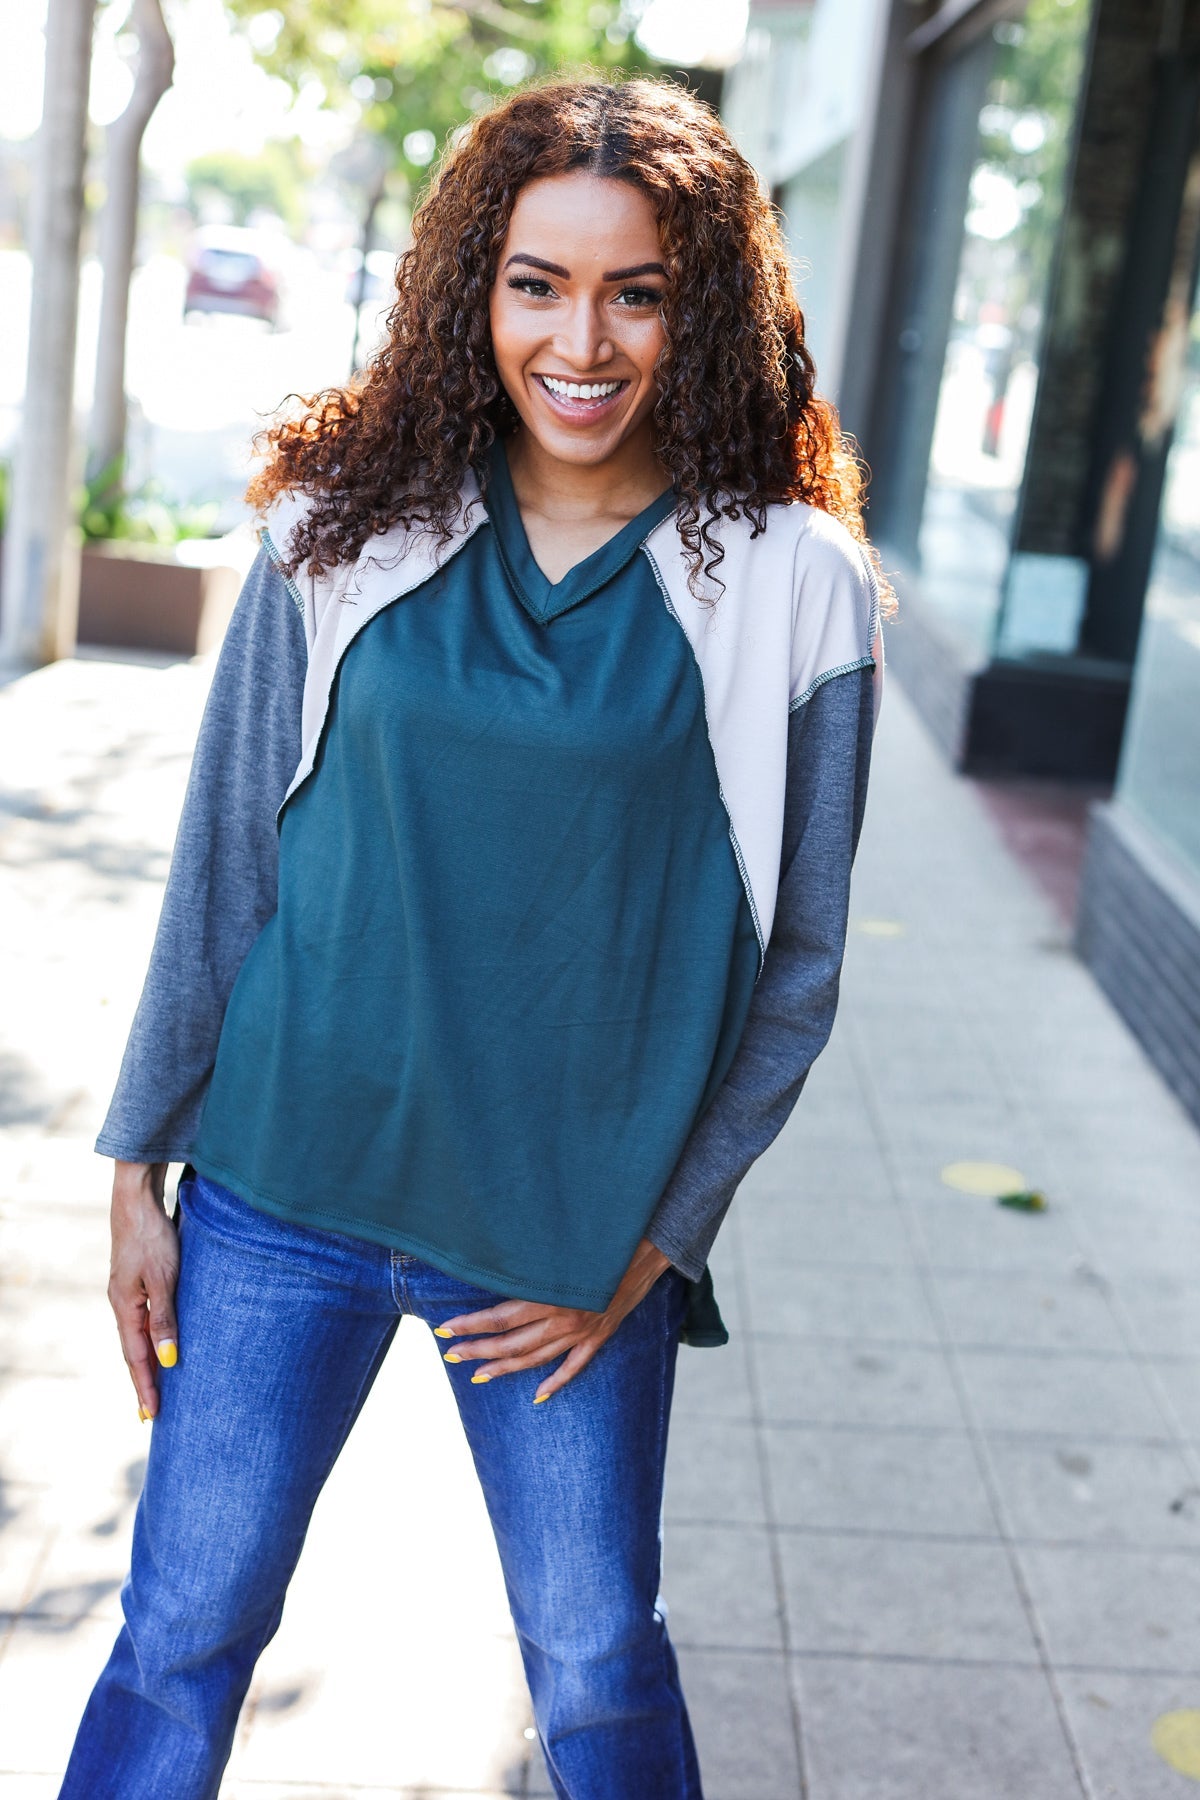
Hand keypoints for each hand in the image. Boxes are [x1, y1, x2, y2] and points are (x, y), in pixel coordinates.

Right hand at [108, 1160, 179, 1421]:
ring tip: (156, 1386)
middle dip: (143, 1381)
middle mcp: (123, 1303)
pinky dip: (150, 1338)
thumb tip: (167, 1360)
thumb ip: (165, 1318)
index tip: (151, 1416)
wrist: (137, 1199)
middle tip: (150, 1413)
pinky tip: (159, 1342)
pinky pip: (142, 1319)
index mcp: (125, 1307)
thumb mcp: (163, 1278)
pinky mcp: (137, 1280)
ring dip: (146, 1362)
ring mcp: (128, 1292)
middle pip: (133, 1351)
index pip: (136, 1357)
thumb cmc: (152, 1236)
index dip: (145, 1386)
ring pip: (137, 1335)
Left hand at [433, 1236, 672, 1403]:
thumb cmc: (603, 1240)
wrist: (650, 1249)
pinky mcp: (600, 1336)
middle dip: (477, 1350)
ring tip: (478, 1375)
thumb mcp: (562, 1248)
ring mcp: (583, 1331)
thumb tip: (495, 1264)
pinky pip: (574, 1366)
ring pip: (536, 1358)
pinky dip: (555, 1383)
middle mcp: (564, 1319)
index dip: (471, 1325)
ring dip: (504, 1368)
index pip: (500, 1317)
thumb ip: (532, 1263)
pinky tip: (537, 1397)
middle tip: (451, 1354)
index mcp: (552, 1295)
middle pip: (511, 1343)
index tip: (444, 1328)